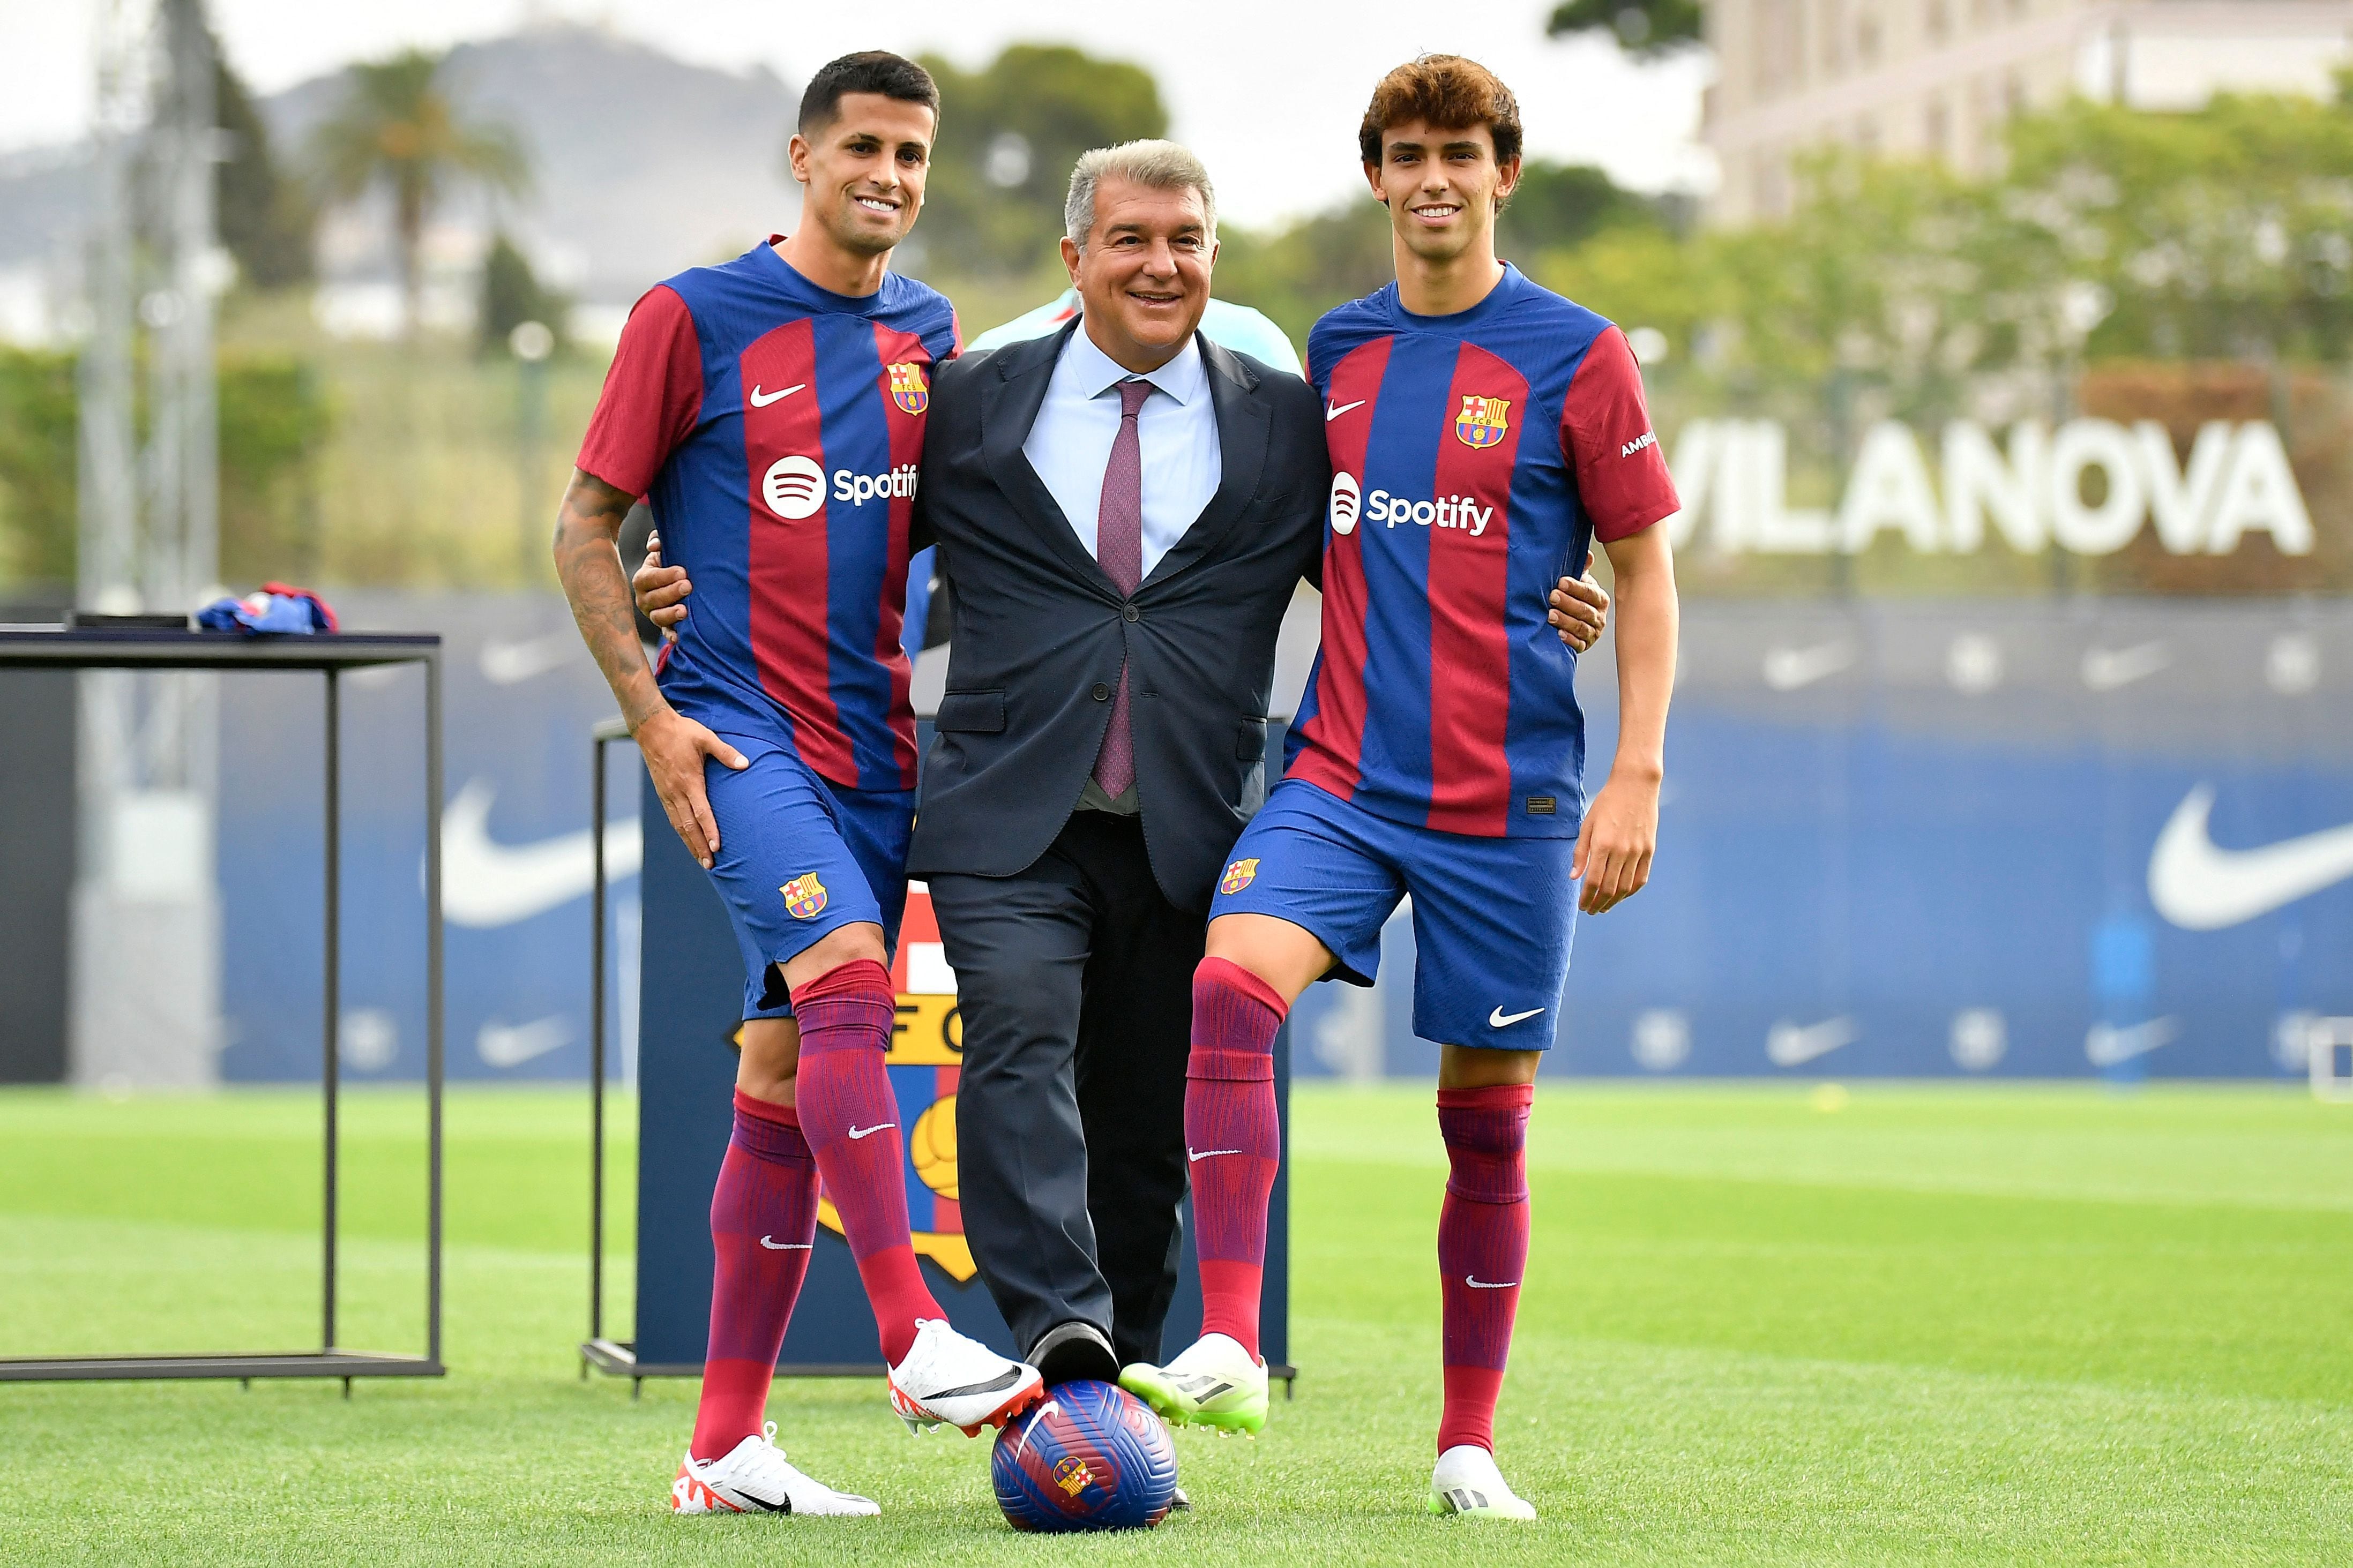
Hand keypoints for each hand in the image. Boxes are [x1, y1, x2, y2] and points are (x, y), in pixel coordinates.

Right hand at [633, 707, 747, 868]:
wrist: (651, 728)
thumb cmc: (682, 731)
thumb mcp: (706, 737)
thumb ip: (726, 752)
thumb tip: (745, 764)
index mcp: (689, 780)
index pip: (701, 812)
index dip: (709, 831)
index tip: (717, 847)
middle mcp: (676, 792)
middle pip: (688, 825)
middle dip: (699, 846)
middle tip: (710, 865)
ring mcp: (667, 794)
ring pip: (678, 825)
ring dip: (689, 843)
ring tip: (700, 859)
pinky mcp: (662, 792)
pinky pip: (672, 817)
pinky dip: (681, 832)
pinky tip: (687, 840)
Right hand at [634, 529, 690, 639]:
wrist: (678, 580)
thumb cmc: (670, 562)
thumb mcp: (663, 550)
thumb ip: (658, 542)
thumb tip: (654, 545)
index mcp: (642, 579)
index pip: (650, 578)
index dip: (665, 575)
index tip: (683, 571)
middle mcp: (644, 598)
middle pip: (654, 598)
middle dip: (671, 593)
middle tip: (688, 586)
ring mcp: (653, 613)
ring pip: (657, 617)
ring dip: (670, 614)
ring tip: (684, 611)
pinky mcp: (664, 625)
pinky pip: (665, 632)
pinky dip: (671, 636)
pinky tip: (678, 638)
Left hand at [1548, 551, 1608, 652]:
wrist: (1571, 618)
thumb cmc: (1574, 596)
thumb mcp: (1578, 580)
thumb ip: (1582, 568)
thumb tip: (1588, 555)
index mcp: (1600, 599)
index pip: (1590, 593)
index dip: (1576, 587)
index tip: (1561, 582)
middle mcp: (1599, 617)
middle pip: (1585, 611)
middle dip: (1568, 603)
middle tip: (1552, 596)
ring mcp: (1593, 633)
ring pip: (1581, 628)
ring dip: (1566, 621)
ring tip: (1551, 615)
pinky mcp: (1584, 646)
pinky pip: (1579, 645)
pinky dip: (1569, 640)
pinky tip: (1559, 634)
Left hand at [1571, 769, 1657, 914]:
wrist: (1636, 786)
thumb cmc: (1607, 803)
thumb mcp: (1587, 824)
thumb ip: (1580, 852)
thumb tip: (1574, 877)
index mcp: (1602, 844)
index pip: (1592, 881)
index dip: (1586, 898)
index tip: (1582, 905)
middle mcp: (1621, 850)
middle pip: (1609, 888)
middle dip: (1598, 904)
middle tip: (1591, 910)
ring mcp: (1637, 851)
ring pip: (1625, 887)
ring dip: (1613, 901)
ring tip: (1604, 907)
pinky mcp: (1649, 850)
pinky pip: (1640, 878)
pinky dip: (1630, 891)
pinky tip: (1621, 895)